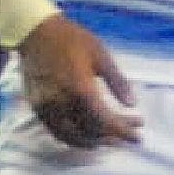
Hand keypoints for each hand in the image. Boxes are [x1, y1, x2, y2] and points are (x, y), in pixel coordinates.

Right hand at [18, 13, 142, 148]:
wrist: (35, 32)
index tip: (138, 136)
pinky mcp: (37, 108)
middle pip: (91, 132)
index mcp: (80, 89)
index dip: (123, 131)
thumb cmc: (72, 39)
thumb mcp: (101, 55)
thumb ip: (117, 81)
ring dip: (94, 142)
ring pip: (73, 137)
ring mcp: (47, 108)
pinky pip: (57, 132)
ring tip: (110, 138)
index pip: (105, 121)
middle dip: (113, 136)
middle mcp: (62, 103)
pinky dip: (74, 138)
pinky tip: (86, 134)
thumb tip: (132, 104)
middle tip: (128, 132)